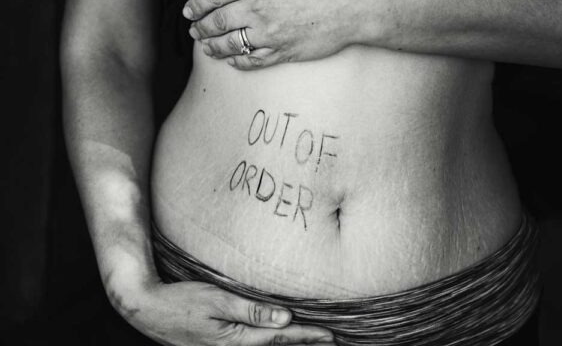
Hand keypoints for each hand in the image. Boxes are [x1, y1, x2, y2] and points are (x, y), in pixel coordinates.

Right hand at [107, 276, 335, 345]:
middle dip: (305, 344)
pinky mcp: (219, 344)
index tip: (331, 336)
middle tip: (332, 342)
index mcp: (236, 339)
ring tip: (312, 341)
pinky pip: (253, 344)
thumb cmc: (180, 302)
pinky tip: (277, 336)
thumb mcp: (215, 300)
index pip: (280, 337)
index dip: (307, 336)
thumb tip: (283, 317)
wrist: (148, 310)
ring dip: (290, 344)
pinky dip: (271, 341)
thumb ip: (250, 310)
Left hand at [183, 0, 369, 69]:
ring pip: (230, 44)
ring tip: (206, 47)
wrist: (353, 3)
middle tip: (194, 31)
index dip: (196, 4)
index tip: (189, 10)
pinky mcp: (283, 52)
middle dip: (200, 28)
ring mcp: (269, 34)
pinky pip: (252, 61)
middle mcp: (257, 9)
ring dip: (213, 47)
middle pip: (216, 22)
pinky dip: (237, 62)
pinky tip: (231, 61)